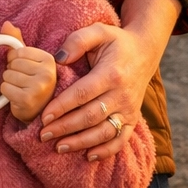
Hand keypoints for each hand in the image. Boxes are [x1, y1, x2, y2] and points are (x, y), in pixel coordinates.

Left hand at [0, 21, 56, 122]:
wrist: (39, 115)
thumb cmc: (33, 84)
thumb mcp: (29, 61)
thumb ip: (17, 41)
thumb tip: (7, 24)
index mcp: (49, 60)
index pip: (18, 50)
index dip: (15, 60)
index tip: (26, 70)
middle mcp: (48, 73)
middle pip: (12, 63)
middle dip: (12, 72)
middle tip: (23, 82)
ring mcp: (39, 87)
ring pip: (7, 75)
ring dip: (9, 83)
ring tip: (21, 90)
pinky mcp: (28, 100)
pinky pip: (4, 87)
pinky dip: (6, 93)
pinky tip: (18, 98)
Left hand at [40, 22, 150, 158]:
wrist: (144, 51)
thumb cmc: (115, 41)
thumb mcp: (97, 31)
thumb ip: (77, 41)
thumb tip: (58, 58)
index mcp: (110, 74)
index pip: (82, 94)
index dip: (62, 107)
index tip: (44, 117)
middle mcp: (121, 95)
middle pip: (90, 117)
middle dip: (65, 128)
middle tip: (43, 134)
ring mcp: (129, 109)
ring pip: (104, 132)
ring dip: (81, 142)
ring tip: (59, 147)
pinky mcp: (133, 118)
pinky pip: (121, 139)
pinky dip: (106, 150)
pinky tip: (89, 156)